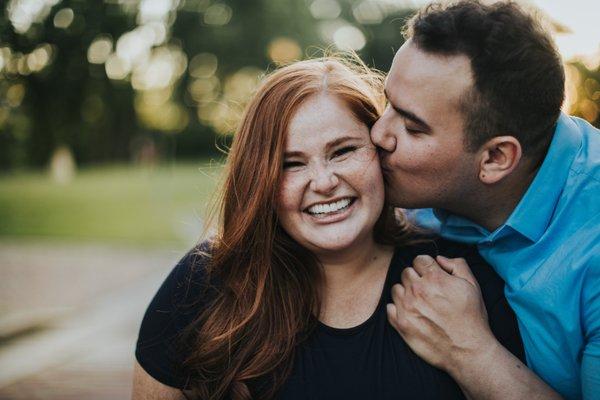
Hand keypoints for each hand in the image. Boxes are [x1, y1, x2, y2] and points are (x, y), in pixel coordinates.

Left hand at [386, 255, 496, 372]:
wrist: (468, 350)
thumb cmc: (472, 318)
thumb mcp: (472, 286)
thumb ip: (457, 265)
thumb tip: (439, 259)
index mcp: (435, 278)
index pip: (419, 259)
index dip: (426, 266)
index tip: (431, 276)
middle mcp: (418, 290)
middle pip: (406, 272)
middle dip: (415, 278)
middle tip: (427, 290)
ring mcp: (407, 307)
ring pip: (396, 288)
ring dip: (406, 292)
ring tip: (420, 303)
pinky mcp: (401, 324)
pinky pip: (390, 307)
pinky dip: (398, 308)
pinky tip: (412, 313)